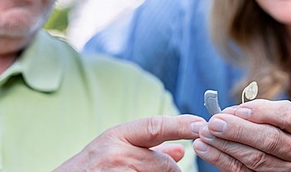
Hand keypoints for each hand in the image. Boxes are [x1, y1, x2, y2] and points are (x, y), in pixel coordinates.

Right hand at [54, 114, 203, 170]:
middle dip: (172, 171)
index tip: (202, 124)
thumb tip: (182, 149)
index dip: (181, 124)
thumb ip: (149, 149)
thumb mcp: (114, 151)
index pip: (155, 126)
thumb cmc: (88, 169)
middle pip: (163, 163)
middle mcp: (115, 154)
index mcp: (116, 136)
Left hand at [192, 99, 290, 171]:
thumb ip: (253, 110)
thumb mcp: (270, 113)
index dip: (263, 112)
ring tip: (204, 134)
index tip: (239, 109)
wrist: (278, 149)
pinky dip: (219, 159)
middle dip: (239, 131)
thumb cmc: (271, 124)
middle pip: (270, 140)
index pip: (288, 117)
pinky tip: (204, 148)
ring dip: (225, 145)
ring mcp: (286, 171)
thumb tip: (227, 114)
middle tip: (214, 122)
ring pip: (255, 159)